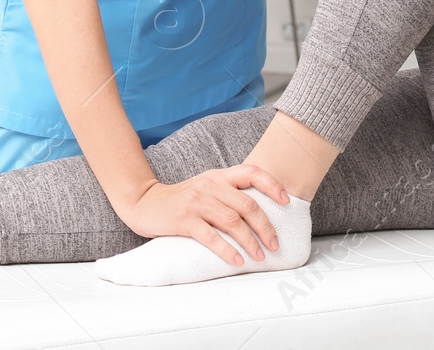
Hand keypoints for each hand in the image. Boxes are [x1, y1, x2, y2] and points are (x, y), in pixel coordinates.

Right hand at [115, 165, 290, 265]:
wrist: (146, 202)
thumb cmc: (182, 199)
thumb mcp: (207, 187)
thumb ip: (229, 192)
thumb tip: (261, 210)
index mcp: (219, 176)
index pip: (252, 172)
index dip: (272, 185)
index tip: (286, 201)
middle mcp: (211, 185)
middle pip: (248, 205)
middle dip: (266, 227)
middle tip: (275, 245)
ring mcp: (198, 202)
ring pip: (233, 222)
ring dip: (251, 242)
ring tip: (260, 257)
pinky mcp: (185, 219)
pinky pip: (211, 237)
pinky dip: (227, 250)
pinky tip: (237, 260)